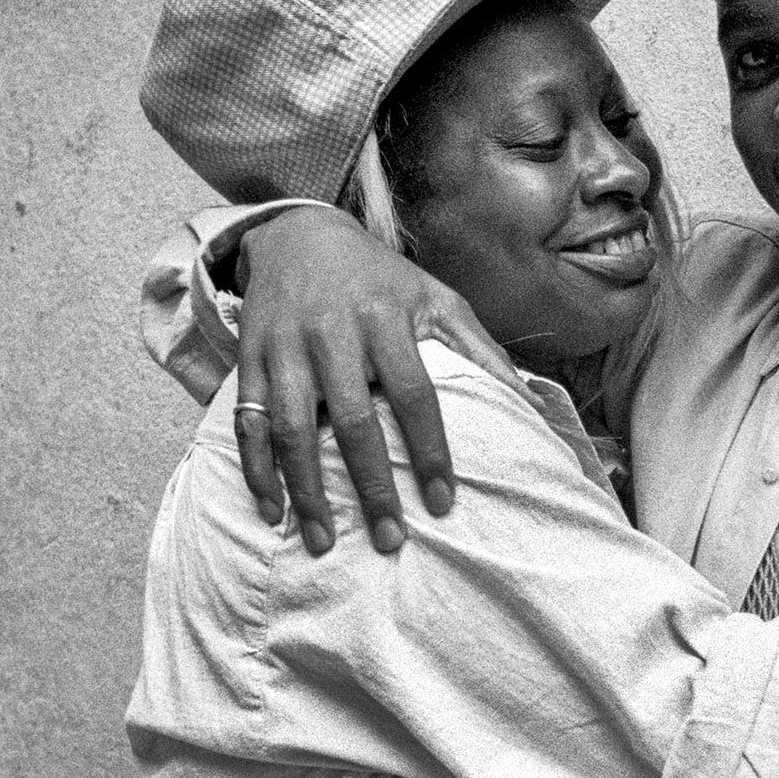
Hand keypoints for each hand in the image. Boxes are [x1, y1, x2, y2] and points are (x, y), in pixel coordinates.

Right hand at [232, 205, 516, 548]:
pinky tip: (274, 511)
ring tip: (325, 543)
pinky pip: (249, 422)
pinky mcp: (250, 360)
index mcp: (386, 318)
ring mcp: (286, 348)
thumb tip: (529, 404)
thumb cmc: (380, 279)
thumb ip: (480, 349)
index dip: (430, 450)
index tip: (443, 503)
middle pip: (352, 421)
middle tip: (389, 539)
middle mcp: (332, 333)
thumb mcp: (436, 297)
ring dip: (307, 491)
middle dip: (371, 486)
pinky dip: (256, 470)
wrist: (298, 234)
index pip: (414, 394)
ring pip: (293, 429)